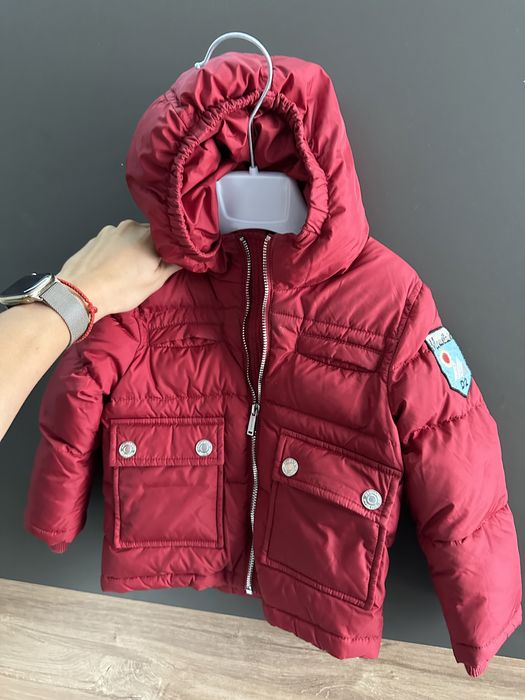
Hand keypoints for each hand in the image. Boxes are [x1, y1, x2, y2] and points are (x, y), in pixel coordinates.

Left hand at [56, 219, 180, 320]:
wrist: (80, 292)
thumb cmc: (118, 289)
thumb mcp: (154, 282)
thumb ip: (172, 265)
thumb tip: (183, 257)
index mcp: (149, 235)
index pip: (169, 235)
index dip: (171, 248)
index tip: (170, 259)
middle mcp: (130, 227)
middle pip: (148, 235)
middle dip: (150, 250)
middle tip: (147, 270)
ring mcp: (111, 231)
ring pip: (129, 239)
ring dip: (132, 251)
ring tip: (126, 273)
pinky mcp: (96, 238)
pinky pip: (113, 243)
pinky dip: (116, 254)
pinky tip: (112, 270)